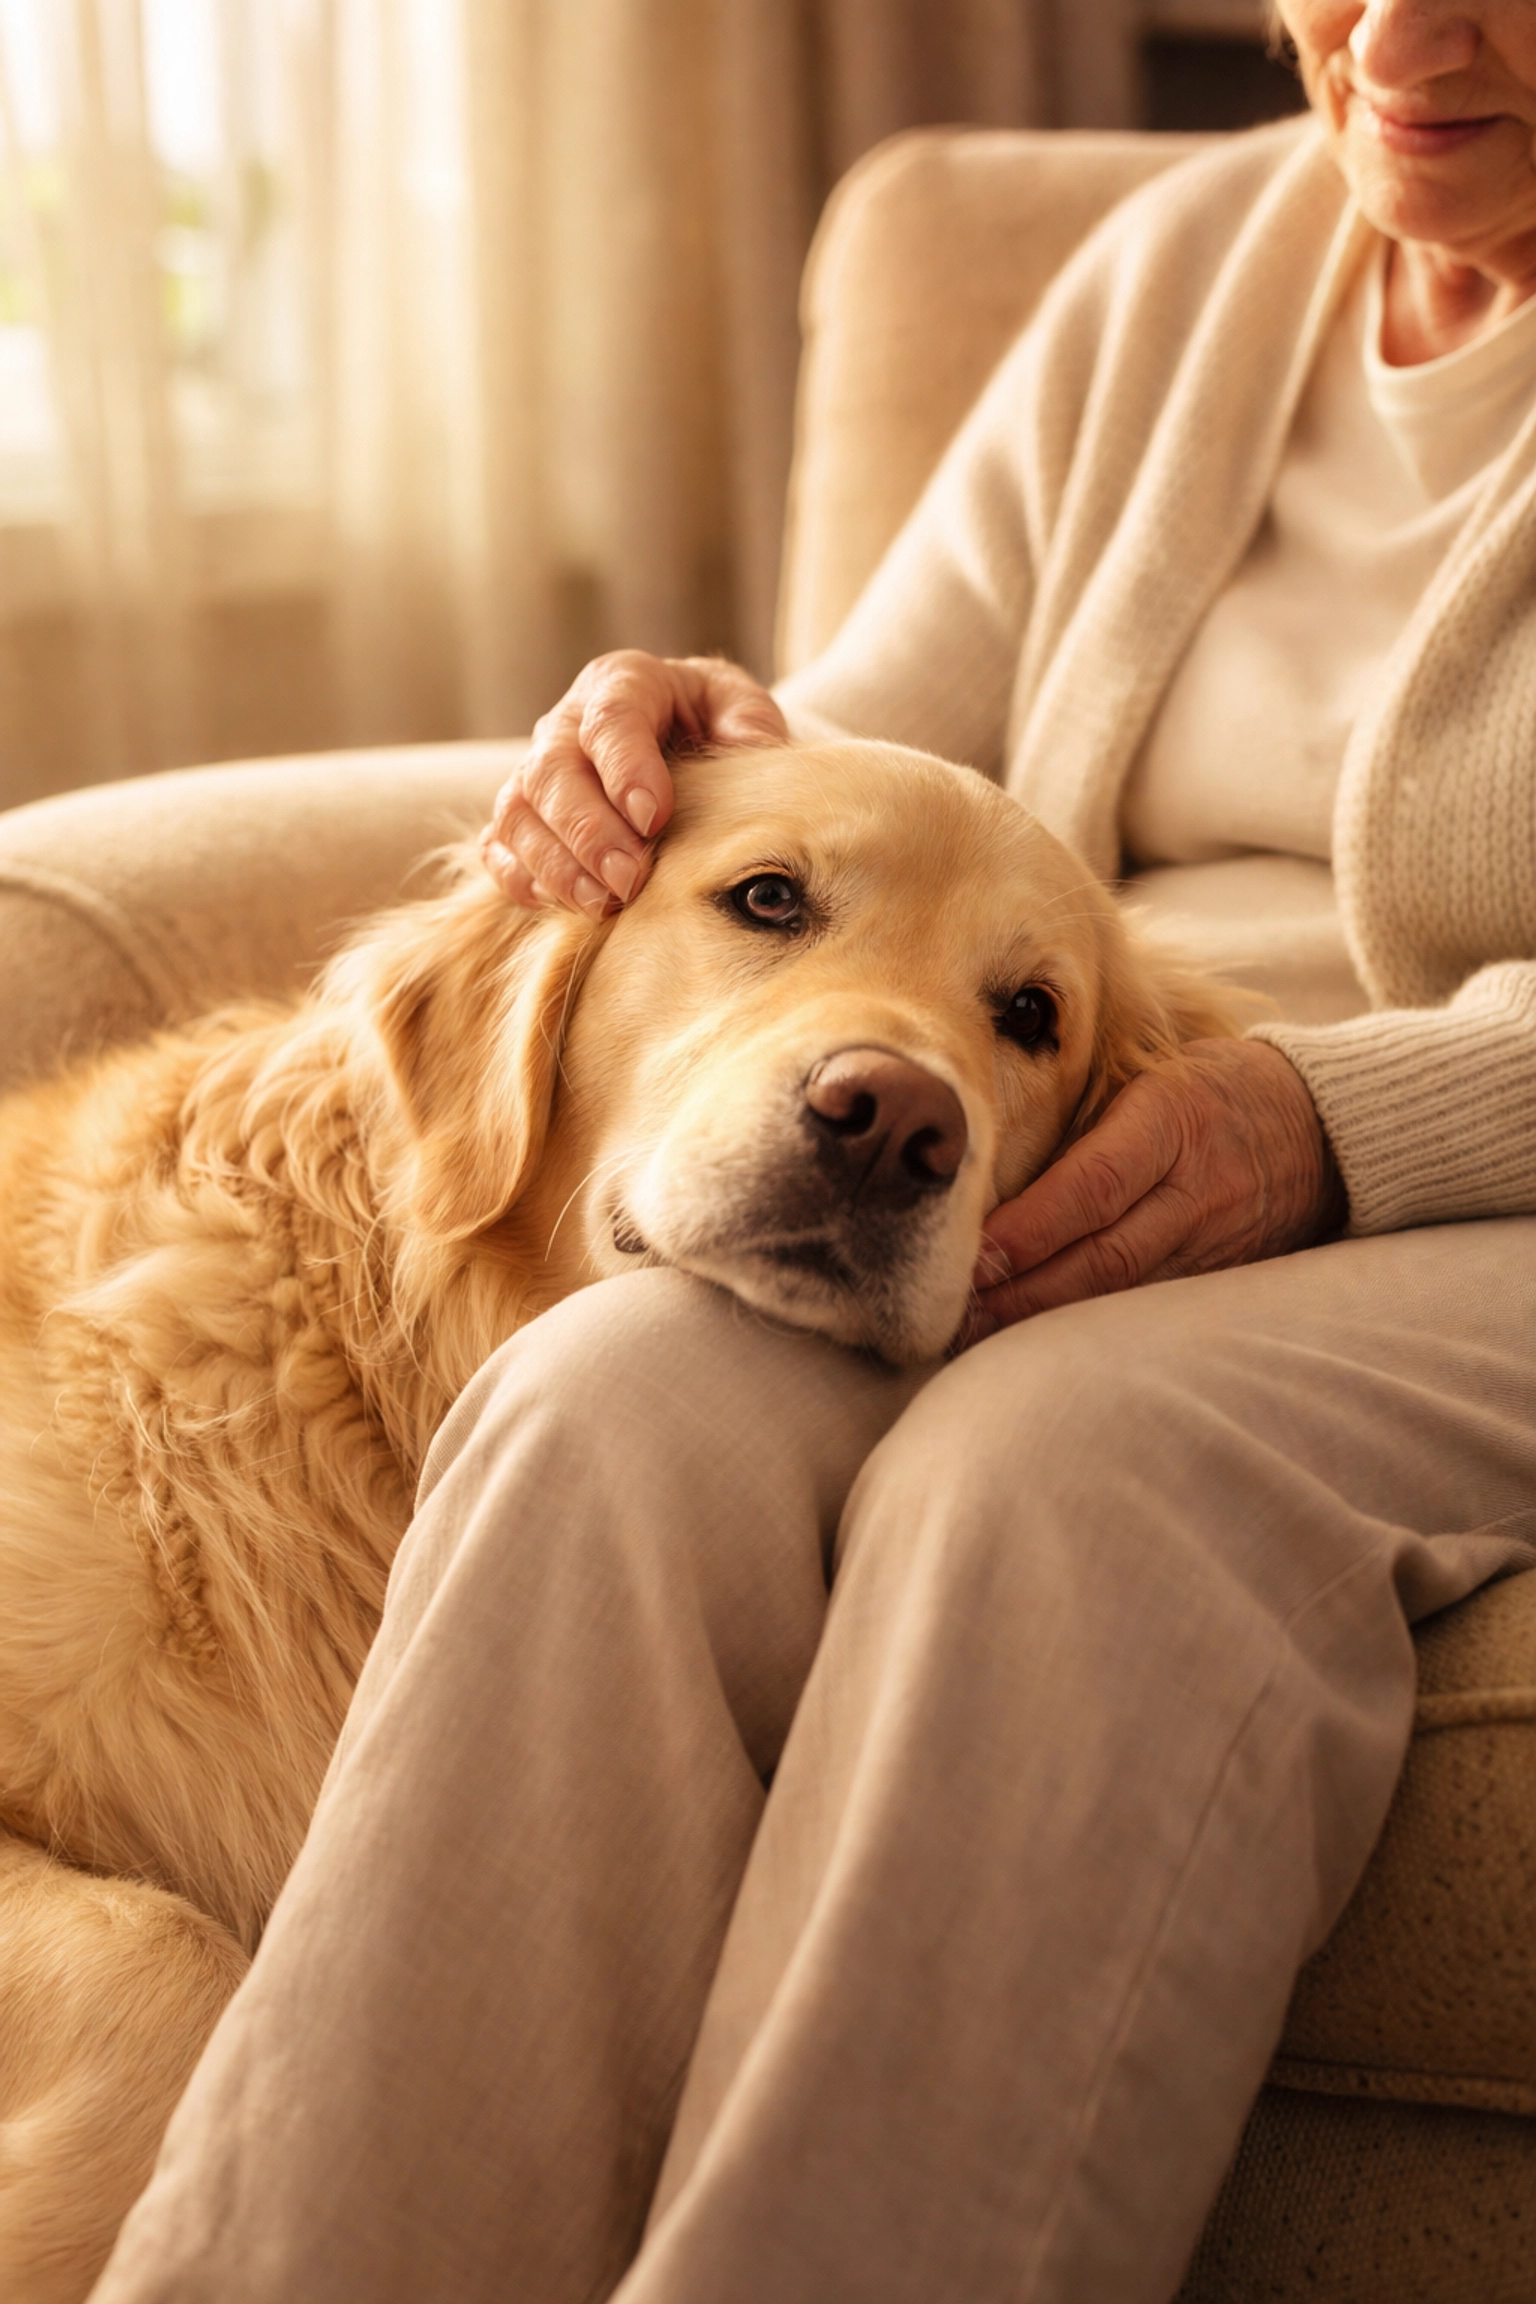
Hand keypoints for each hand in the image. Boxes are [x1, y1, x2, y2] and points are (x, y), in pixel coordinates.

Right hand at [481, 651, 786, 913]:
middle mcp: (566, 722)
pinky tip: (566, 905)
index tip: (653, 817)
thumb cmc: (712, 724)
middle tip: (630, 879)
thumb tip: (743, 754)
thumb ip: (749, 725)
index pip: (611, 718)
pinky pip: (499, 847)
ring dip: (556, 865)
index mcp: (623, 682)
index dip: (626, 768)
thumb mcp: (740, 708)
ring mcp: (535, 771)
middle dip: (588, 831)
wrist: (680, 740)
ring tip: (604, 904)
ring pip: (518, 813)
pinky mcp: (521, 817)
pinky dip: (523, 879)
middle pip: (552, 770)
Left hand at [962, 1039, 1345, 1342]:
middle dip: (1022, 1292)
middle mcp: (1195, 1189)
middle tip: (950, 1313)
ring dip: (1044, 1320)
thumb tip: (985, 1167)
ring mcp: (1213, 1242)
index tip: (972, 1256)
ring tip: (974, 1335)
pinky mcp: (1221, 1278)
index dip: (1031, 1229)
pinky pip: (1147, 1308)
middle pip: (1103, 1255)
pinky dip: (1089, 1329)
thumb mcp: (1150, 1076)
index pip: (1093, 1185)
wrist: (1322, 1127)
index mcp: (1172, 1120)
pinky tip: (1035, 1341)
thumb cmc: (1210, 1088)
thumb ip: (1082, 1118)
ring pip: (1122, 1294)